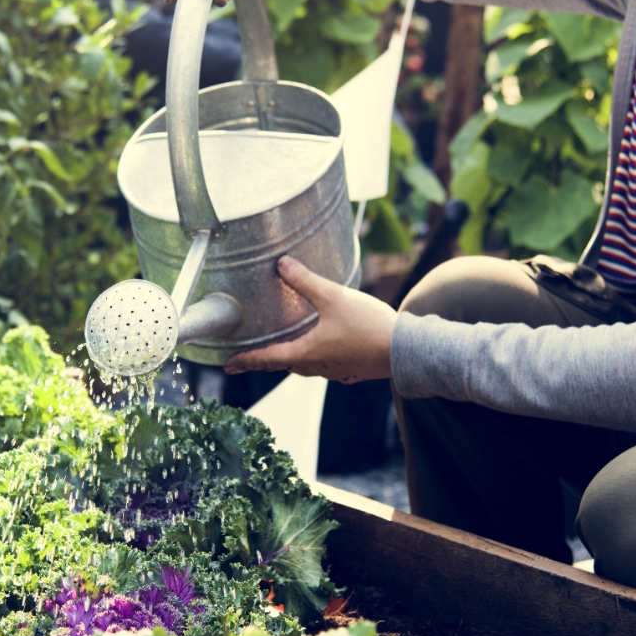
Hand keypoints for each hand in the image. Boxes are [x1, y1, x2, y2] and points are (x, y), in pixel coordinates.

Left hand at [224, 256, 397, 383]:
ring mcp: (335, 371)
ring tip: (283, 352)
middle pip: (284, 365)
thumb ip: (305, 281)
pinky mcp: (352, 370)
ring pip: (305, 367)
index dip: (245, 361)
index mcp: (306, 353)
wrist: (407, 350)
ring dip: (290, 360)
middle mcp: (317, 367)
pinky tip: (322, 351)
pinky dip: (314, 359)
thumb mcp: (333, 297)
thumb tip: (281, 264)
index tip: (228, 366)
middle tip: (249, 359)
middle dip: (265, 361)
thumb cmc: (368, 326)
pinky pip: (325, 366)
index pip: (266, 358)